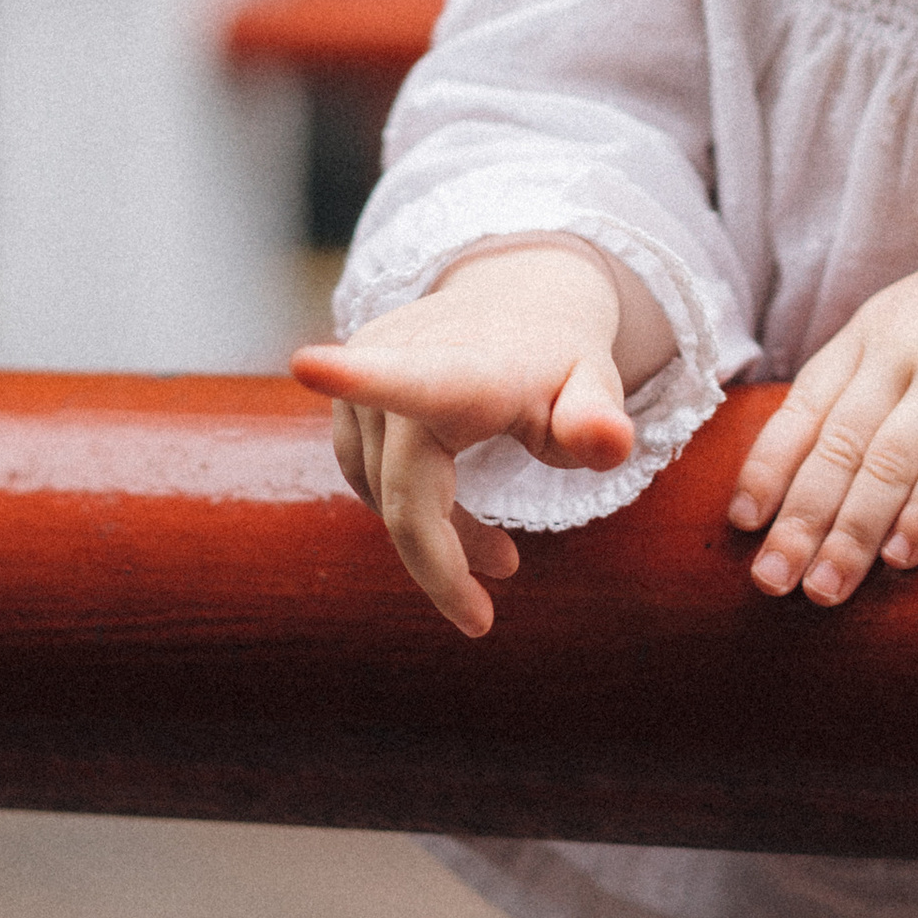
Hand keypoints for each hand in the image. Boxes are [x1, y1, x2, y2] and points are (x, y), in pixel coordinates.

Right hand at [291, 243, 643, 637]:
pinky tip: (455, 517)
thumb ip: (599, 418)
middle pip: (402, 499)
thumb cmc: (559, 355)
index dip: (354, 376)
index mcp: (461, 366)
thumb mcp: (595, 384)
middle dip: (441, 564)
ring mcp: (363, 371)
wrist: (519, 299)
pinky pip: (370, 478)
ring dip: (435, 539)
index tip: (306, 364)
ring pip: (385, 498)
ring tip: (499, 554)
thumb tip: (611, 443)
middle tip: (481, 618)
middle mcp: (397, 358)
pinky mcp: (347, 389)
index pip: (407, 378)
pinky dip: (410, 511)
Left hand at [730, 192, 917, 606]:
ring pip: (885, 460)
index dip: (768, 466)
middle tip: (770, 583)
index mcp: (871, 332)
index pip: (803, 407)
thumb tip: (824, 458)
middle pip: (836, 445)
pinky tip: (903, 557)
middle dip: (798, 519)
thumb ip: (874, 375)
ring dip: (850, 532)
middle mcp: (902, 349)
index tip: (742, 524)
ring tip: (825, 589)